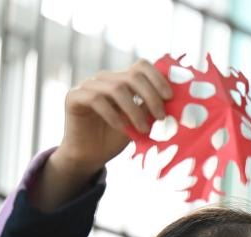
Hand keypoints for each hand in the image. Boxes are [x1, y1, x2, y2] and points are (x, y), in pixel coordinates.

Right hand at [33, 60, 170, 212]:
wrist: (90, 155)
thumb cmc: (117, 138)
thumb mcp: (140, 121)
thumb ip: (151, 109)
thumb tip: (176, 103)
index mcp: (123, 80)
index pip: (141, 66)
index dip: (158, 78)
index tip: (170, 97)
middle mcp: (106, 79)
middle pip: (132, 76)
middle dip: (151, 96)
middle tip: (162, 117)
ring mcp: (88, 86)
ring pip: (116, 88)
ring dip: (134, 110)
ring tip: (144, 129)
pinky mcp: (74, 97)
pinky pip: (96, 99)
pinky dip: (113, 114)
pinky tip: (122, 128)